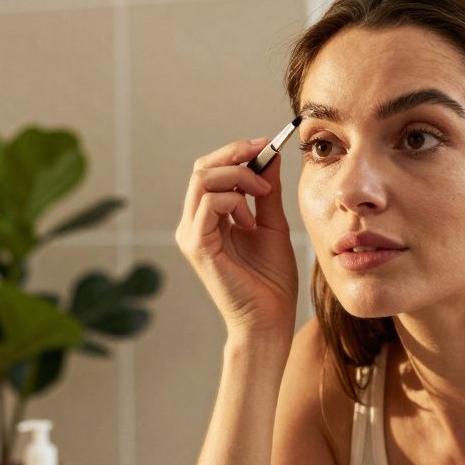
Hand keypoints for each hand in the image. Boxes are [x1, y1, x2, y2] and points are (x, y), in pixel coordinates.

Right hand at [175, 139, 298, 337]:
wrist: (270, 319)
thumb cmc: (271, 280)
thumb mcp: (273, 223)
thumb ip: (267, 191)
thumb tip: (269, 155)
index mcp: (208, 217)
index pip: (210, 170)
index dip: (236, 152)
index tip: (267, 144)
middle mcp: (193, 223)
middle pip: (201, 169)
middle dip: (235, 154)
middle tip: (264, 154)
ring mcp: (191, 234)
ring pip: (202, 180)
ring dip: (238, 176)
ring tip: (263, 192)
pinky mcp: (196, 246)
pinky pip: (208, 203)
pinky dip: (234, 199)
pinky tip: (250, 218)